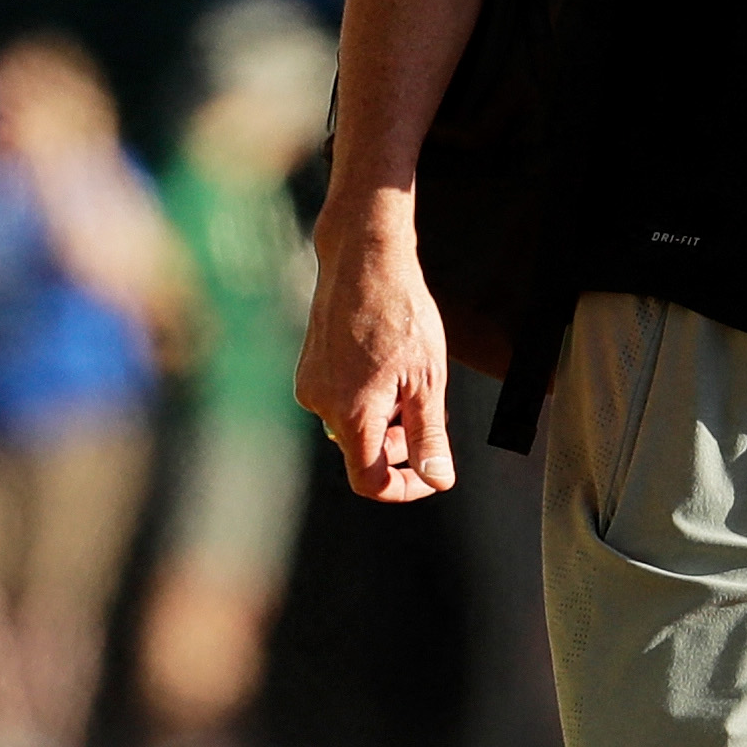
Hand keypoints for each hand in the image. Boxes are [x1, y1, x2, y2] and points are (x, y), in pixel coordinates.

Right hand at [297, 209, 454, 500]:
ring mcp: (310, 382)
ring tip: (410, 379)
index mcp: (350, 415)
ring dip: (384, 416)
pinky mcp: (309, 364)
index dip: (403, 487)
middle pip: (362, 450)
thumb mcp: (428, 382)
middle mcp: (320, 404)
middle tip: (428, 412)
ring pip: (353, 422)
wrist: (365, 258)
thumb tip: (437, 479)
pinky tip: (386, 362)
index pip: (369, 480)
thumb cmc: (398, 311)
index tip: (427, 474)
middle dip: (398, 443)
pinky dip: (367, 394)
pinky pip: (340, 397)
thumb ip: (429, 437)